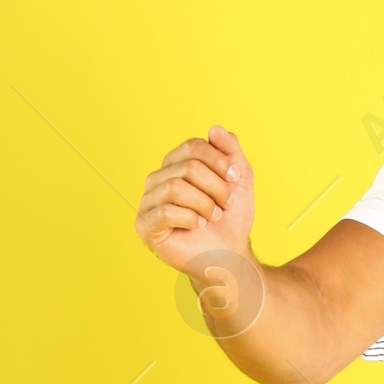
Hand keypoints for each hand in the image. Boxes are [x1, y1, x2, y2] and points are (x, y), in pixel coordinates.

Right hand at [135, 124, 255, 271]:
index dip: (218, 161)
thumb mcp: (239, 179)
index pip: (192, 146)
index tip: (235, 179)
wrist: (230, 255)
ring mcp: (147, 203)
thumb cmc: (230, 219)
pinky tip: (196, 227)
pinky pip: (165, 212)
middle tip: (224, 206)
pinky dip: (189, 219)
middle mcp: (156, 180)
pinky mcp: (144, 226)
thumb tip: (214, 128)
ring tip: (211, 217)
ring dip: (204, 204)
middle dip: (215, 187)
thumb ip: (230, 150)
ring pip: (175, 188)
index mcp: (174, 166)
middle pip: (186, 167)